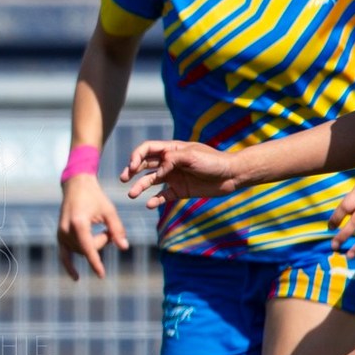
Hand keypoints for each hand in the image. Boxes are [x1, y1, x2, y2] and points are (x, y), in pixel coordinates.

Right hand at [56, 174, 128, 279]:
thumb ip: (117, 229)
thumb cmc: (95, 197)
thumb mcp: (109, 211)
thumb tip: (124, 248)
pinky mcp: (59, 235)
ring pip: (81, 251)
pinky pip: (64, 255)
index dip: (95, 262)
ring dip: (94, 246)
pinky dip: (69, 265)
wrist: (76, 186)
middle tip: (109, 230)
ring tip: (102, 231)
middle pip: (87, 249)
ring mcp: (61, 234)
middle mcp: (66, 230)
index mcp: (78, 223)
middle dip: (102, 243)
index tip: (101, 275)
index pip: (88, 248)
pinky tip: (76, 277)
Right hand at [120, 139, 243, 207]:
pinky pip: (164, 196)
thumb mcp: (192, 156)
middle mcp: (170, 163)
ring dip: (140, 187)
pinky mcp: (180, 190)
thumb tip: (156, 173)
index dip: (136, 156)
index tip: (132, 167)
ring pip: (151, 181)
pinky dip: (155, 200)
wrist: (231, 176)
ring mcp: (174, 177)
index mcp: (172, 149)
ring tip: (131, 194)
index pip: (147, 149)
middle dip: (132, 171)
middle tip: (123, 179)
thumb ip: (171, 160)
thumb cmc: (213, 161)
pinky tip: (149, 204)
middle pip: (145, 165)